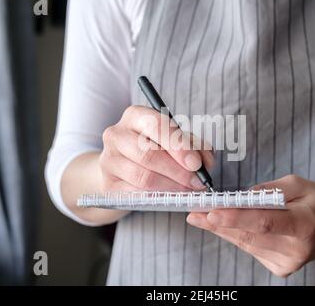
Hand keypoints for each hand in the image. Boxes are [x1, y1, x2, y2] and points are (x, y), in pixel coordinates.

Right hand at [99, 105, 213, 191]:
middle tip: (197, 182)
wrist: (123, 169)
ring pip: (143, 177)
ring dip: (171, 187)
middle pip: (148, 154)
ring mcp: (109, 160)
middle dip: (178, 171)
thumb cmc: (155, 149)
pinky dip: (158, 197)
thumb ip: (194, 147)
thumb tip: (206, 164)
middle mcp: (116, 134)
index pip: (156, 125)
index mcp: (135, 116)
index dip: (179, 146)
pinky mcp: (108, 185)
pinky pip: (136, 194)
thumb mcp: (176, 141)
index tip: (196, 164)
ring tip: (187, 190)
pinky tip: (171, 197)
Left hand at [186, 175, 314, 276]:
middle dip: (218, 222)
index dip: (236, 218)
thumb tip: (238, 198)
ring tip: (200, 216)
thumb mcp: (298, 183)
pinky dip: (236, 234)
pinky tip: (223, 224)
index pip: (265, 222)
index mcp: (305, 224)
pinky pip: (251, 248)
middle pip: (249, 235)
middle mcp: (296, 249)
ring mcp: (288, 263)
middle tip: (194, 211)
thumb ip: (268, 190)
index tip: (211, 212)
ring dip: (221, 229)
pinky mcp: (280, 268)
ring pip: (245, 243)